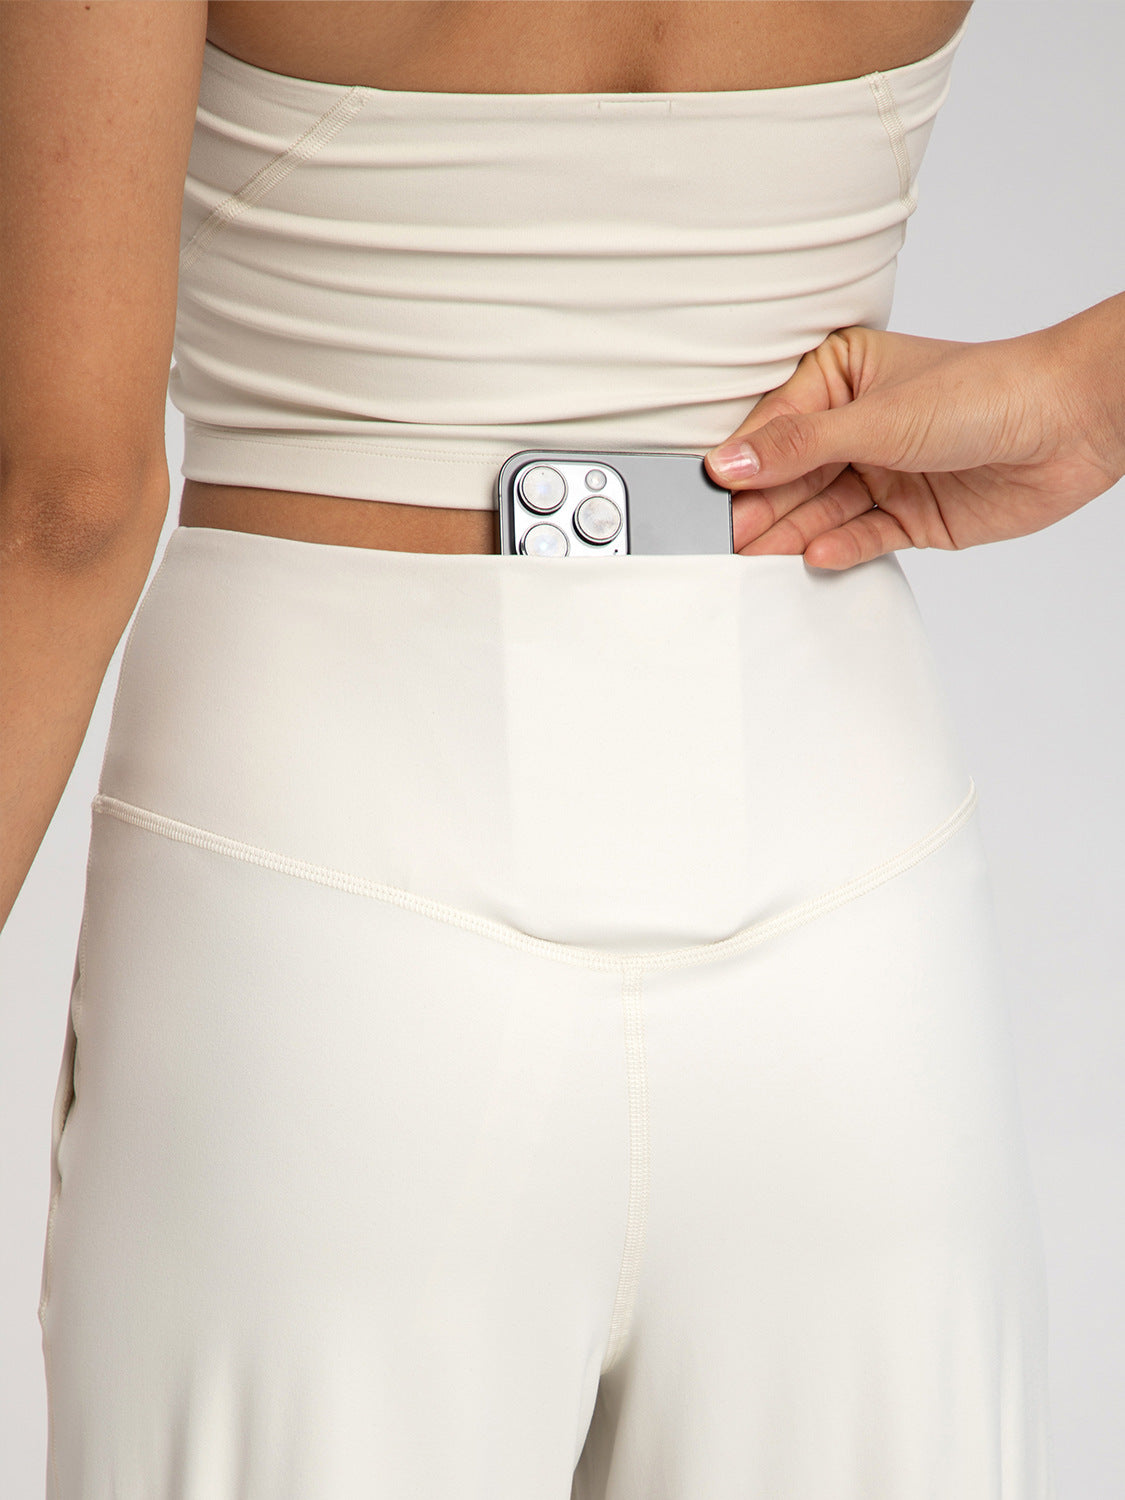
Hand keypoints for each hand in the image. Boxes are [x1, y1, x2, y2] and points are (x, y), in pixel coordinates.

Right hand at [703, 300, 1124, 569]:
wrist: (1071, 424)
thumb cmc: (990, 389)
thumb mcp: (878, 417)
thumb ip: (799, 447)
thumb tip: (730, 463)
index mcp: (840, 378)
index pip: (775, 428)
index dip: (744, 465)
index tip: (711, 496)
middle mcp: (857, 427)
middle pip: (792, 476)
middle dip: (763, 508)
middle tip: (727, 539)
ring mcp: (882, 472)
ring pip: (821, 511)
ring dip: (793, 534)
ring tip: (760, 558)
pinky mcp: (908, 515)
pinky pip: (860, 537)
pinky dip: (839, 548)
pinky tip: (815, 555)